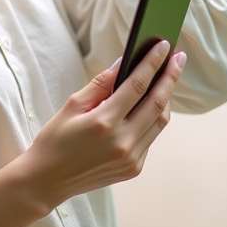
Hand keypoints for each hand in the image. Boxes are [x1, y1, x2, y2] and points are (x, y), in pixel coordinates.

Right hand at [18, 40, 185, 208]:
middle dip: (170, 77)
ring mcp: (131, 159)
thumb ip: (101, 84)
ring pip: (160, 121)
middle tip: (179, 57)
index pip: (137, 86)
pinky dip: (152, 118)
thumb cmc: (55, 140)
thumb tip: (124, 62)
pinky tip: (149, 105)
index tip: (164, 46)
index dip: (152, 63)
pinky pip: (150, 137)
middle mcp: (122, 142)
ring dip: (166, 97)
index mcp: (103, 123)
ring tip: (167, 78)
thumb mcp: (72, 105)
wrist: (47, 181)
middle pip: (157, 103)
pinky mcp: (134, 169)